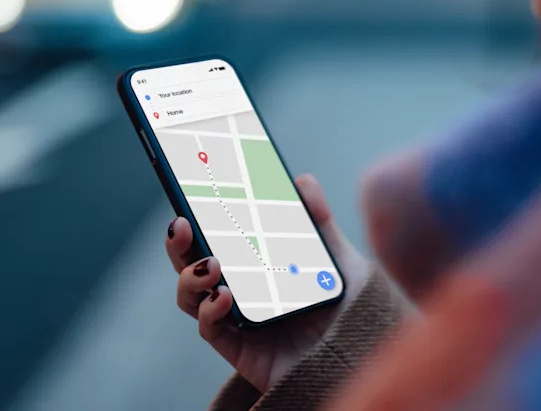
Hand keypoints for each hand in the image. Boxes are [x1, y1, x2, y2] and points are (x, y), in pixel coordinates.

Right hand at [165, 175, 369, 392]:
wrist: (362, 360)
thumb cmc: (352, 311)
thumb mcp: (341, 261)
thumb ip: (320, 223)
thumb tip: (302, 181)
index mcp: (261, 261)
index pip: (222, 233)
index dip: (201, 213)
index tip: (191, 189)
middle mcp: (243, 286)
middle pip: (194, 260)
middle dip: (179, 241)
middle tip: (181, 222)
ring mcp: (237, 316)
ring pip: (191, 292)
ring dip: (189, 274)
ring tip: (211, 263)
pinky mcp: (237, 347)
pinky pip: (209, 327)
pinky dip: (210, 309)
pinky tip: (224, 296)